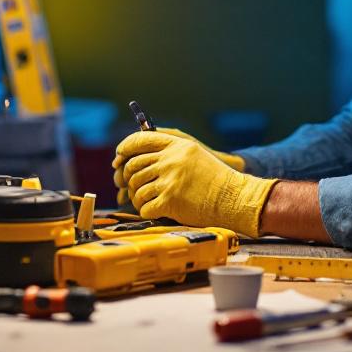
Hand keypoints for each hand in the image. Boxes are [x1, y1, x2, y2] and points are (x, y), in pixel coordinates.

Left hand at [114, 131, 275, 237]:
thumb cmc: (214, 178)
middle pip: (133, 166)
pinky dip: (145, 211)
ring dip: (137, 197)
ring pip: (136, 189)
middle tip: (133, 186)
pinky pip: (144, 208)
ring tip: (145, 201)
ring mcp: (169, 181)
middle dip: (129, 178)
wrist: (232, 197)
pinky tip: (153, 211)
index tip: (118, 156)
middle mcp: (171, 160)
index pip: (140, 140)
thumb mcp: (193, 153)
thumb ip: (169, 151)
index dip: (125, 148)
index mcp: (176, 145)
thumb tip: (137, 155)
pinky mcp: (169, 201)